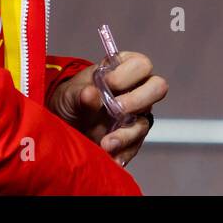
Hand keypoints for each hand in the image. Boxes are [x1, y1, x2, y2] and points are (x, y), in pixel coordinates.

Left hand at [50, 51, 166, 166]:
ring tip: (105, 143)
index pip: (141, 64)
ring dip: (126, 134)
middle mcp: (136, 90)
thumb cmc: (72, 98)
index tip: (107, 84)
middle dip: (138, 100)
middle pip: (158, 88)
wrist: (65, 123)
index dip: (127, 74)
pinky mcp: (131, 138)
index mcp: (123, 70)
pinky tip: (110, 157)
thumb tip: (90, 94)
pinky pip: (135, 146)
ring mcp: (136, 115)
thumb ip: (79, 93)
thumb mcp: (69, 94)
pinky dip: (122, 153)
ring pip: (145, 122)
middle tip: (116, 110)